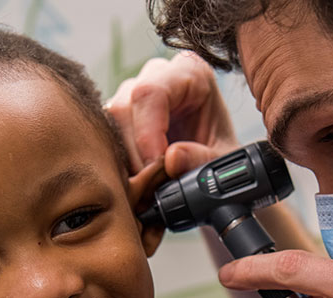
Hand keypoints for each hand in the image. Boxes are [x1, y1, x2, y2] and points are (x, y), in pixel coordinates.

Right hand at [106, 52, 239, 179]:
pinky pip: (107, 138)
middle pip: (124, 108)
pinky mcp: (121, 117)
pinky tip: (137, 183)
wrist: (216, 162)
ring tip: (148, 189)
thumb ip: (204, 160)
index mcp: (190, 73)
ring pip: (110, 124)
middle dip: (135, 153)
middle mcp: (157, 76)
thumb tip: (171, 159)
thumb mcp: (225, 161)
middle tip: (152, 187)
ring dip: (125, 161)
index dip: (148, 133)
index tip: (157, 167)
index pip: (151, 92)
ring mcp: (134, 94)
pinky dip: (119, 163)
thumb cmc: (224, 153)